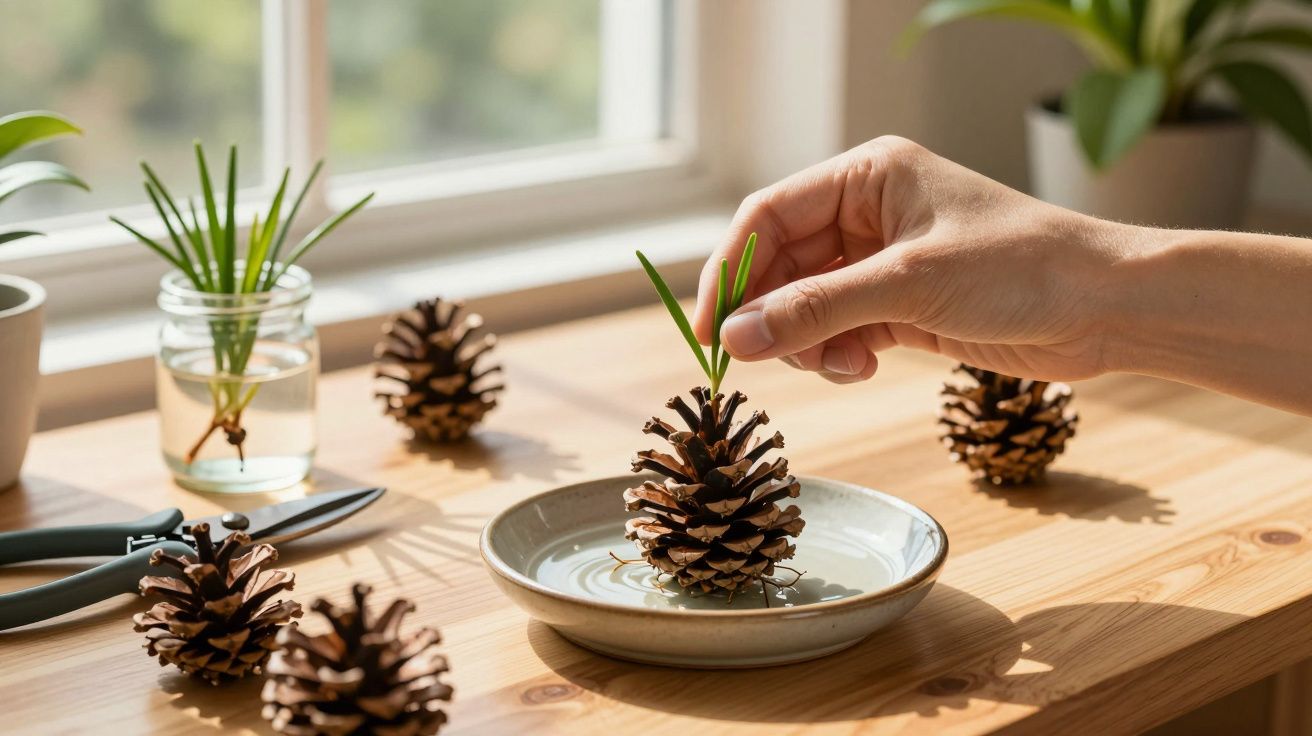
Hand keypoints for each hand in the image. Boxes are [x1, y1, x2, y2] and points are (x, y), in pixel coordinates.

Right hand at [692, 136, 1129, 383]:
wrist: (1106, 308)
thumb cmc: (1022, 268)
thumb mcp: (909, 285)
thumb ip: (817, 310)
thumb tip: (738, 338)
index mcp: (866, 178)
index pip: (768, 217)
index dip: (729, 271)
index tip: (709, 328)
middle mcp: (868, 214)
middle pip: (781, 265)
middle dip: (771, 315)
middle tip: (755, 362)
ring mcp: (883, 263)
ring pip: (806, 305)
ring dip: (809, 342)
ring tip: (844, 364)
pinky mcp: (901, 306)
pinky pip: (838, 331)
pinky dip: (838, 355)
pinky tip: (864, 366)